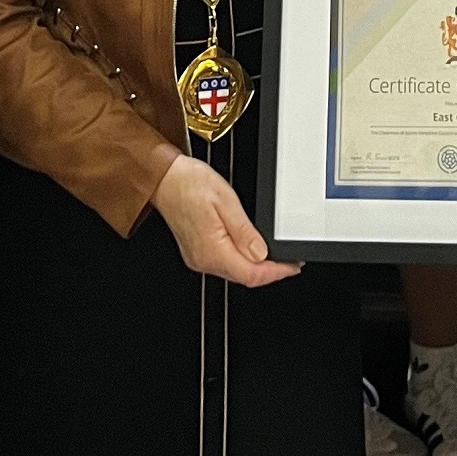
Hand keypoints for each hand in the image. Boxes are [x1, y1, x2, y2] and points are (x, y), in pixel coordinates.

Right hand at [153, 154, 300, 287]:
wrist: (164, 178)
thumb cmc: (190, 183)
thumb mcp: (225, 200)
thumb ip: (244, 231)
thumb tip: (261, 253)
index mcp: (211, 249)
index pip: (250, 274)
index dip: (276, 273)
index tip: (291, 267)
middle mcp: (203, 259)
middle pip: (243, 276)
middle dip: (268, 271)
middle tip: (288, 261)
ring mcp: (198, 258)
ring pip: (234, 272)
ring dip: (254, 267)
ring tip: (273, 256)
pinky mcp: (196, 252)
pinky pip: (223, 263)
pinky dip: (240, 260)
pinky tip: (248, 250)